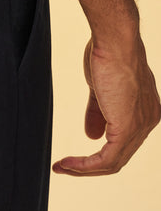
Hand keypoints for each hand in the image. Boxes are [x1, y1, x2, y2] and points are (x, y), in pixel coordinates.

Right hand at [52, 34, 160, 175]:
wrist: (114, 42)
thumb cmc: (108, 55)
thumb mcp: (101, 89)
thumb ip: (98, 113)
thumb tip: (91, 135)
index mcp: (145, 112)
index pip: (123, 142)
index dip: (99, 151)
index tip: (76, 154)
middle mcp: (149, 122)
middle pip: (119, 156)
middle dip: (89, 166)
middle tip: (64, 166)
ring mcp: (141, 127)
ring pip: (113, 162)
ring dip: (84, 168)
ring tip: (61, 167)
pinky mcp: (127, 129)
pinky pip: (106, 159)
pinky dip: (85, 165)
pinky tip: (67, 163)